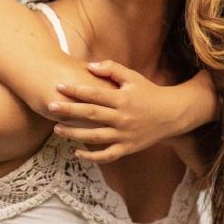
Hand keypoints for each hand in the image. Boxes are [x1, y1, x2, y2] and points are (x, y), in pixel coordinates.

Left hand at [49, 61, 191, 163]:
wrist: (173, 114)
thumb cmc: (149, 93)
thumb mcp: (133, 77)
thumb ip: (111, 69)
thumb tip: (88, 66)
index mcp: (123, 99)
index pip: (95, 94)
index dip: (76, 90)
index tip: (59, 86)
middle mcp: (123, 118)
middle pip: (91, 115)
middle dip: (69, 110)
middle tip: (50, 106)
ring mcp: (125, 135)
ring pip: (95, 137)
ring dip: (74, 133)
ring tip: (57, 129)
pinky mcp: (128, 148)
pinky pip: (107, 155)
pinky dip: (92, 157)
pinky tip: (76, 152)